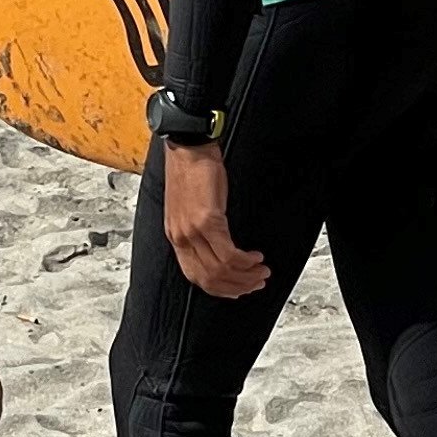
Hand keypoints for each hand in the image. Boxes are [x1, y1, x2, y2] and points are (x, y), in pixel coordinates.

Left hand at [162, 140, 268, 297]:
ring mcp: (193, 231)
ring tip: (261, 272)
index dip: (219, 288)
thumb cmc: (191, 172)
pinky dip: (245, 261)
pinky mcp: (208, 220)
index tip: (238, 288)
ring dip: (245, 276)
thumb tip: (218, 246)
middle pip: (209, 279)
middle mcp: (181, 238)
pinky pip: (228, 253)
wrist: (187, 148)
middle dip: (237, 286)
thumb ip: (198, 230)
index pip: (195, 276)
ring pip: (220, 270)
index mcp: (176, 237)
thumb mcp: (189, 208)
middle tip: (256, 283)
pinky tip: (255, 257)